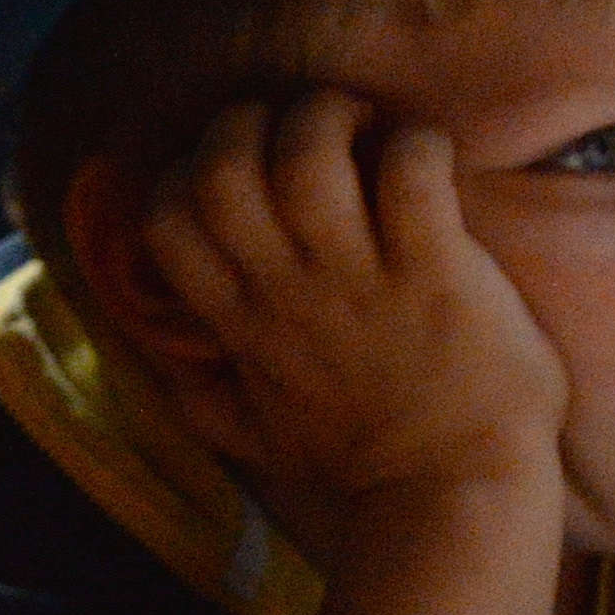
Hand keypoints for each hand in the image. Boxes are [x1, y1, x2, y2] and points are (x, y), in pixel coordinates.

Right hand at [124, 88, 572, 614]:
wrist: (456, 497)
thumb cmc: (368, 458)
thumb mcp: (256, 436)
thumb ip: (200, 398)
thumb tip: (158, 369)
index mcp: (243, 319)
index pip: (166, 216)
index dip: (187, 169)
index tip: (244, 168)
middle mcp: (289, 290)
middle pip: (219, 168)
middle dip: (255, 120)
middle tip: (312, 128)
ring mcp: (362, 278)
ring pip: (306, 155)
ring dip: (333, 117)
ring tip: (370, 128)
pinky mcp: (437, 271)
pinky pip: (410, 173)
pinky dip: (418, 144)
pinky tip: (431, 157)